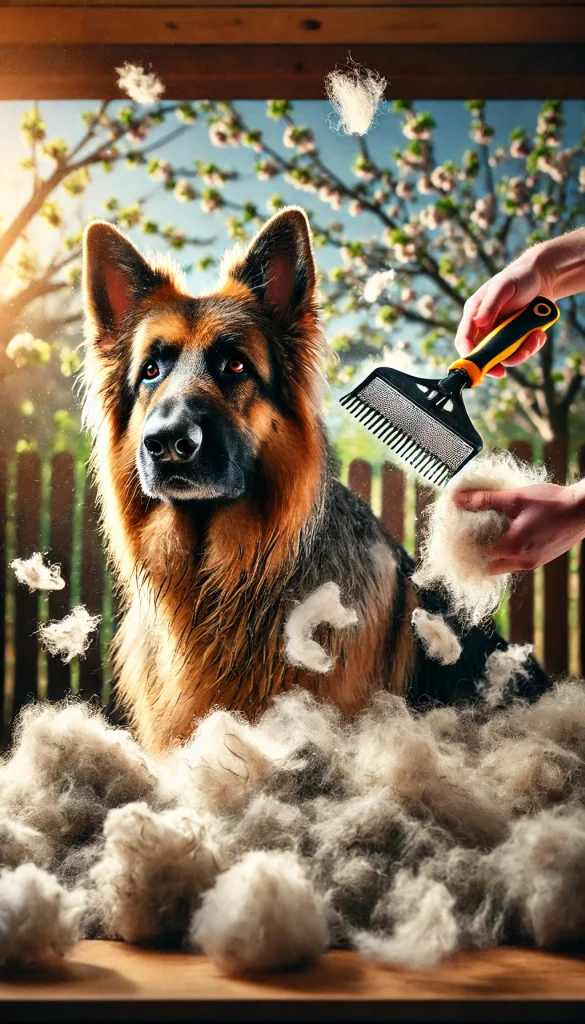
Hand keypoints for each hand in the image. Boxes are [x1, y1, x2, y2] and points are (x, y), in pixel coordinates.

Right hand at [454, 254, 553, 377]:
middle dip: (499, 361)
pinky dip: (532, 346)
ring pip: (505, 357)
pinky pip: (521, 352)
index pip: (464, 340)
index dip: (469, 355)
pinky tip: (539, 333)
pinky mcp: (516, 339)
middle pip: (484, 355)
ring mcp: (501, 335)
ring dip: (521, 352)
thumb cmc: (519, 278)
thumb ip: (490, 305)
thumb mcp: (503, 287)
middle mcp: (485, 327)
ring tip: (536, 335)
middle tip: (508, 367)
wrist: (543, 279)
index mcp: (475, 314)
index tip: (479, 366)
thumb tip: (478, 323)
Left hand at [454, 482, 584, 573]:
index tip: (457, 533)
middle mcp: (521, 561)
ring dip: (492, 554)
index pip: (477, 555)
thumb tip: (458, 499)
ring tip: (487, 534)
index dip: (464, 545)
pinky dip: (506, 554)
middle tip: (469, 535)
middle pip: (487, 566)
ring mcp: (532, 564)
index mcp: (513, 547)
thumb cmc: (551, 501)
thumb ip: (485, 500)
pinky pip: (514, 563)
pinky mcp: (540, 561)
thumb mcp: (515, 497)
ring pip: (501, 566)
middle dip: (476, 553)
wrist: (583, 510)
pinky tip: (506, 535)